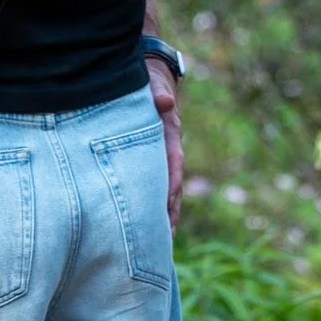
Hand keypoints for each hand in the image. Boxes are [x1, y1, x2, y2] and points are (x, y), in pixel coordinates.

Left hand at [145, 52, 183, 223]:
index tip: (167, 201)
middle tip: (165, 237)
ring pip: (165, 190)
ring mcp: (162, 157)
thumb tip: (164, 103)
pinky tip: (147, 228)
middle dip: (169, 210)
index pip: (174, 162)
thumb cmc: (150, 80)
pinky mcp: (152, 161)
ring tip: (159, 244)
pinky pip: (154, 187)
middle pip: (173, 184)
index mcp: (171, 132)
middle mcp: (170, 148)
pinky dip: (153, 207)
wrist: (153, 75)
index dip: (171, 182)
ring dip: (163, 215)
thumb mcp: (154, 82)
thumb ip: (158, 92)